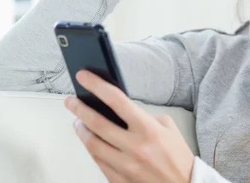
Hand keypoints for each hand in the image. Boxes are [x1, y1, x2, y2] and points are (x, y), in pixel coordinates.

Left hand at [64, 70, 194, 182]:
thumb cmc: (178, 158)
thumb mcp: (167, 127)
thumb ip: (143, 116)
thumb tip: (118, 110)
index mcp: (149, 130)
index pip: (116, 100)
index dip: (96, 85)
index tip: (83, 77)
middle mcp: (136, 148)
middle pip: (97, 123)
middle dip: (79, 108)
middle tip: (71, 100)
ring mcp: (127, 167)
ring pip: (92, 144)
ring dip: (81, 130)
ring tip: (78, 121)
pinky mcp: (121, 181)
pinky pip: (98, 162)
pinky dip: (91, 149)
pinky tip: (90, 140)